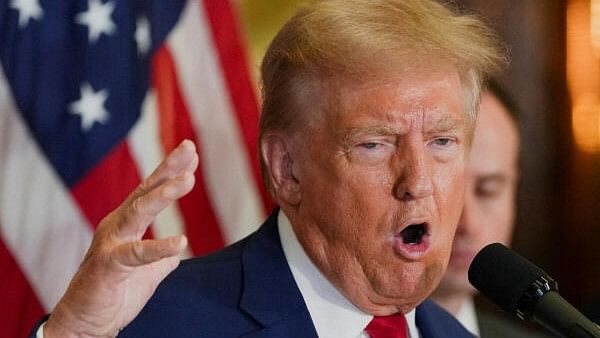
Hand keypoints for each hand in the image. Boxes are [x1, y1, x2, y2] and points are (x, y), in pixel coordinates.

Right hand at [44, 140, 198, 337]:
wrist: (86, 322)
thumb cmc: (114, 291)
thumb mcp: (146, 271)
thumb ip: (160, 258)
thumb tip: (177, 252)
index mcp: (126, 224)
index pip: (150, 191)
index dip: (170, 171)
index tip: (191, 152)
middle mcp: (117, 226)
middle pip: (145, 191)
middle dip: (168, 169)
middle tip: (189, 148)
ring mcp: (111, 243)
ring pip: (138, 212)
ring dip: (163, 194)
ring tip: (188, 180)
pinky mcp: (109, 265)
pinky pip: (137, 254)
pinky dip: (159, 248)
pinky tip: (181, 242)